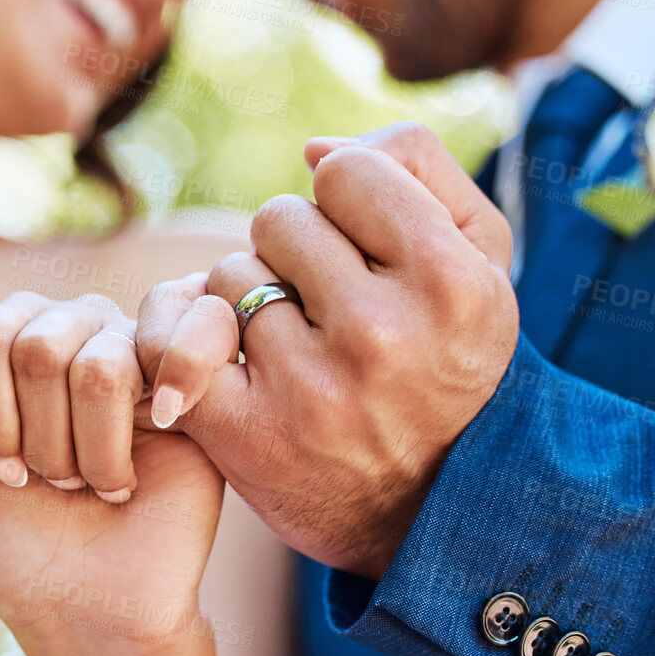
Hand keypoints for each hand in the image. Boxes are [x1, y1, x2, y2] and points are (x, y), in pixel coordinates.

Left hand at [0, 294, 225, 655]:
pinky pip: (115, 366)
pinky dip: (103, 448)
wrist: (87, 609)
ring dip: (63, 444)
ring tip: (84, 482)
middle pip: (14, 337)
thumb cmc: (12, 540)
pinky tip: (122, 482)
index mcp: (6, 343)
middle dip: (21, 433)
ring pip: (57, 351)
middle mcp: (65, 330)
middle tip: (47, 481)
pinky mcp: (173, 378)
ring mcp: (122, 347)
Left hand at [136, 123, 518, 579]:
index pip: (345, 171)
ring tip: (296, 345)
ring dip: (250, 301)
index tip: (369, 250)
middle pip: (279, 217)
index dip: (349, 202)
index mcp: (451, 284)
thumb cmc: (451, 361)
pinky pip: (175, 336)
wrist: (435, 507)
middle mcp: (382, 336)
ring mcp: (310, 390)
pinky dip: (186, 340)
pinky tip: (221, 359)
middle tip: (329, 305)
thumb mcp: (479, 262)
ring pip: (229, 275)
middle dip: (295, 252)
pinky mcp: (246, 435)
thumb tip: (314, 148)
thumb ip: (417, 172)